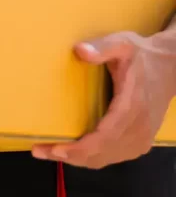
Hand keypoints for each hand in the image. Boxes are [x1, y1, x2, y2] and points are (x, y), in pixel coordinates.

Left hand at [32, 30, 175, 168]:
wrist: (170, 67)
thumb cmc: (143, 56)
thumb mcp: (123, 43)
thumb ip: (102, 47)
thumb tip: (79, 50)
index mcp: (132, 106)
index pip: (104, 138)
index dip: (80, 148)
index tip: (56, 149)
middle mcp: (138, 128)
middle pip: (101, 154)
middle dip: (70, 156)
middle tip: (41, 150)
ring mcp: (141, 139)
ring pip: (106, 159)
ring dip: (79, 160)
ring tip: (51, 151)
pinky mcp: (140, 142)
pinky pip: (114, 156)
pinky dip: (93, 158)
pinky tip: (75, 151)